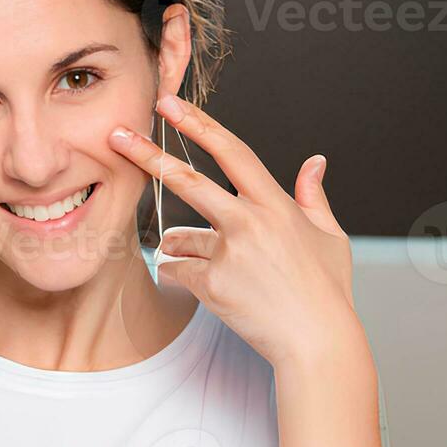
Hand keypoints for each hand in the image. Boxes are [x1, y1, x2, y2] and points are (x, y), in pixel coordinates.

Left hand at [108, 92, 357, 369]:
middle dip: (147, 154)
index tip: (170, 105)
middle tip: (117, 135)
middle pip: (186, 179)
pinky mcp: (211, 284)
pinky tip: (209, 288)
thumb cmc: (325, 290)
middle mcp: (249, 222)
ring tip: (214, 267)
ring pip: (177, 237)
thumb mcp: (330, 237)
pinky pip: (177, 270)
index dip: (199, 124)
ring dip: (180, 247)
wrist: (317, 342)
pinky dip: (183, 276)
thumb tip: (315, 161)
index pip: (231, 151)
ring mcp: (228, 253)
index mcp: (276, 204)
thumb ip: (313, 196)